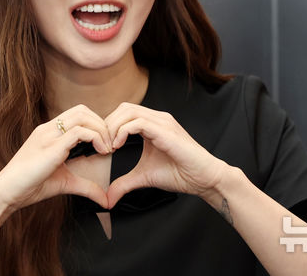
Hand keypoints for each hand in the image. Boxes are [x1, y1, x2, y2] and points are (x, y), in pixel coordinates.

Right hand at [0, 105, 112, 211]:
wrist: (6, 192)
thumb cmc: (29, 186)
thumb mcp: (65, 183)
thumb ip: (86, 187)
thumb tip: (105, 200)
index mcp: (49, 132)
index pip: (77, 114)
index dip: (95, 124)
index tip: (106, 143)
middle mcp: (48, 129)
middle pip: (82, 110)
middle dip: (101, 124)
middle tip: (111, 143)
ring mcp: (48, 135)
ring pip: (82, 116)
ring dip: (101, 129)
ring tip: (107, 148)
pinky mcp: (51, 146)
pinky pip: (79, 132)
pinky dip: (96, 138)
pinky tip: (101, 152)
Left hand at [104, 102, 228, 207]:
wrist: (204, 179)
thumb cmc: (180, 174)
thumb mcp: (144, 177)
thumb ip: (124, 183)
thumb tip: (107, 198)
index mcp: (152, 124)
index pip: (123, 113)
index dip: (108, 127)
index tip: (102, 147)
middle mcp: (157, 118)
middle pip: (123, 108)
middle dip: (107, 125)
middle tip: (102, 145)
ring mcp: (162, 122)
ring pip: (128, 111)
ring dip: (112, 127)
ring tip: (109, 147)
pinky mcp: (165, 131)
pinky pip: (138, 123)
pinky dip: (122, 132)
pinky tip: (118, 147)